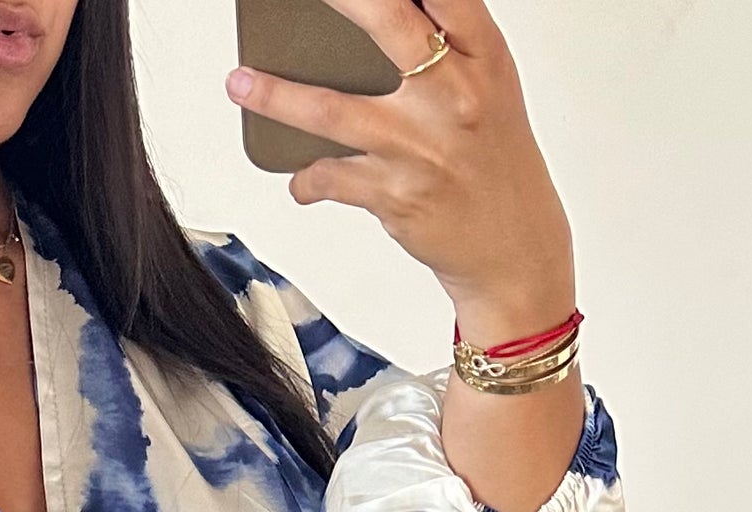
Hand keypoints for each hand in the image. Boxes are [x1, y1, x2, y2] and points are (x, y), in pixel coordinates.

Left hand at [227, 0, 575, 341]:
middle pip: (386, 22)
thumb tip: (378, 13)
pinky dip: (306, 179)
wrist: (513, 249)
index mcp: (483, 57)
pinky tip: (299, 178)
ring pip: (331, 110)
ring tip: (239, 82)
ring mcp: (420, 146)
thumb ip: (446, 42)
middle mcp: (453, 94)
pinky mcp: (394, 195)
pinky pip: (329, 178)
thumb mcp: (489, 86)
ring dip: (275, 96)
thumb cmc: (493, 161)